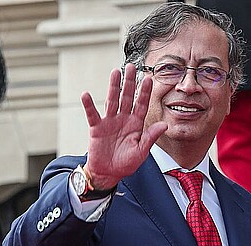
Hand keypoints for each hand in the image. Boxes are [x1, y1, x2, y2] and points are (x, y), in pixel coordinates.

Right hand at [81, 64, 167, 188]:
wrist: (108, 173)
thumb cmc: (126, 163)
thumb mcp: (141, 151)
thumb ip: (151, 137)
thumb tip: (164, 125)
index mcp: (136, 125)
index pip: (141, 104)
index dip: (145, 92)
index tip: (149, 78)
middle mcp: (123, 119)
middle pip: (127, 97)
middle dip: (130, 82)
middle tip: (131, 66)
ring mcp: (110, 122)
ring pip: (112, 100)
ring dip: (114, 86)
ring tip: (115, 72)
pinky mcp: (97, 128)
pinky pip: (92, 115)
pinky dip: (89, 105)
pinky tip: (86, 94)